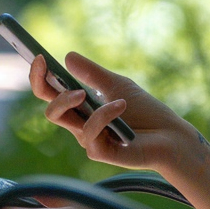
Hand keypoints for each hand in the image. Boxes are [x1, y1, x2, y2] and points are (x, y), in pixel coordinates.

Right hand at [29, 52, 199, 173]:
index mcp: (82, 108)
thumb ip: (92, 73)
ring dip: (72, 99)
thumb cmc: (145, 112)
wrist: (171, 135)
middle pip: (50, 109)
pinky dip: (103, 114)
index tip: (38, 57)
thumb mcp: (117, 84)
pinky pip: (89, 132)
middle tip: (49, 69)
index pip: (51, 95)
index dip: (39, 77)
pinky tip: (119, 105)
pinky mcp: (99, 153)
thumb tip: (67, 56)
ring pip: (62, 119)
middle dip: (43, 86)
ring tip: (85, 92)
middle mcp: (80, 125)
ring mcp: (89, 140)